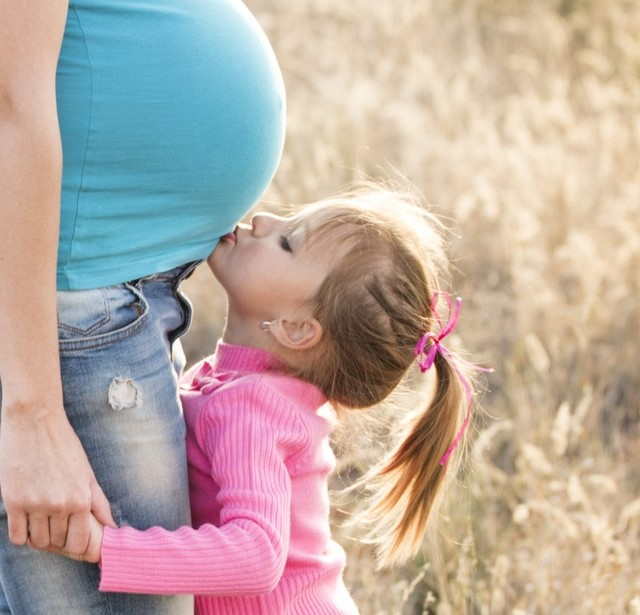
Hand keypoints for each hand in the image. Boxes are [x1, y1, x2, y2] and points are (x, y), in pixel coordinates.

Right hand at [0, 406, 114, 554]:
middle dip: (60, 541)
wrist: (35, 422)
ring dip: (41, 538)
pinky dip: (23, 534)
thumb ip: (99, 502)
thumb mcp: (87, 472)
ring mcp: (35, 505)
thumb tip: (111, 526)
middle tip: (59, 529)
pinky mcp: (13, 502)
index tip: (76, 542)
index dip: (79, 547)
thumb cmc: (64, 445)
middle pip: (59, 544)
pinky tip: (28, 521)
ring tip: (44, 521)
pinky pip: (17, 537)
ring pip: (38, 542)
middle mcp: (59, 505)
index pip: (81, 544)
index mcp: (81, 499)